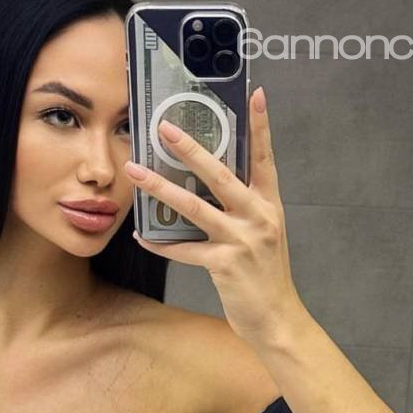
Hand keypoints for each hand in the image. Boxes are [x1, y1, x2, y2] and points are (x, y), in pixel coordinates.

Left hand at [124, 85, 306, 346]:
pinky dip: (160, 244)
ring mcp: (242, 240)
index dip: (260, 126)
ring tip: (135, 172)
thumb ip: (242, 210)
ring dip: (160, 188)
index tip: (255, 94)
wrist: (276, 318)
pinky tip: (142, 237)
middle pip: (220, 174)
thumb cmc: (265, 276)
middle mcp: (258, 216)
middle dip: (191, 149)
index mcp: (269, 205)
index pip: (264, 158)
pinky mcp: (224, 264)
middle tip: (165, 128)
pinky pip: (183, 250)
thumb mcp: (263, 235)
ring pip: (193, 206)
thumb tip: (207, 188)